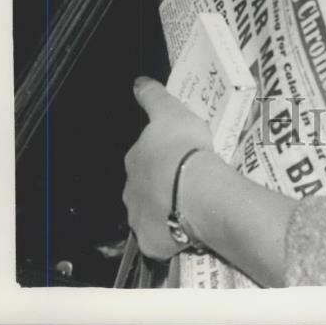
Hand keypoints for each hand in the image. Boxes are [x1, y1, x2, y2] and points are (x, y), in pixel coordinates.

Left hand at [122, 76, 213, 260]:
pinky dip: (171, 235)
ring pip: (150, 213)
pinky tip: (188, 228)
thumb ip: (152, 96)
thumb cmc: (183, 146)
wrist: (195, 189)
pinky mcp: (152, 242)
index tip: (176, 156)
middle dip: (158, 185)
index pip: (142, 157)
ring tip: (188, 206)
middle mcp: (130, 190)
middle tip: (184, 181)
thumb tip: (137, 82)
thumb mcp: (170, 110)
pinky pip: (161, 239)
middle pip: (143, 187)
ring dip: (163, 210)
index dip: (158, 156)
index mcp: (134, 159)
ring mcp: (139, 219)